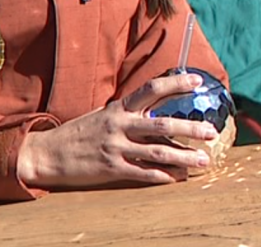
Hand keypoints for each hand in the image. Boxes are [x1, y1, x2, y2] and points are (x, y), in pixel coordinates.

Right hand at [16, 73, 217, 188]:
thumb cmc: (81, 133)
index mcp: (120, 108)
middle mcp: (120, 125)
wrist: (49, 153)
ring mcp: (116, 147)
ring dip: (184, 157)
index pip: (152, 89)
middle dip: (191, 128)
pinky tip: (177, 178)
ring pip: (158, 151)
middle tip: (212, 132)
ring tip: (203, 160)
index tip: (198, 80)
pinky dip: (162, 176)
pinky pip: (142, 173)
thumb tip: (164, 124)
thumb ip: (133, 118)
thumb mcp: (105, 117)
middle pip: (163, 123)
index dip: (176, 83)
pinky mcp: (111, 169)